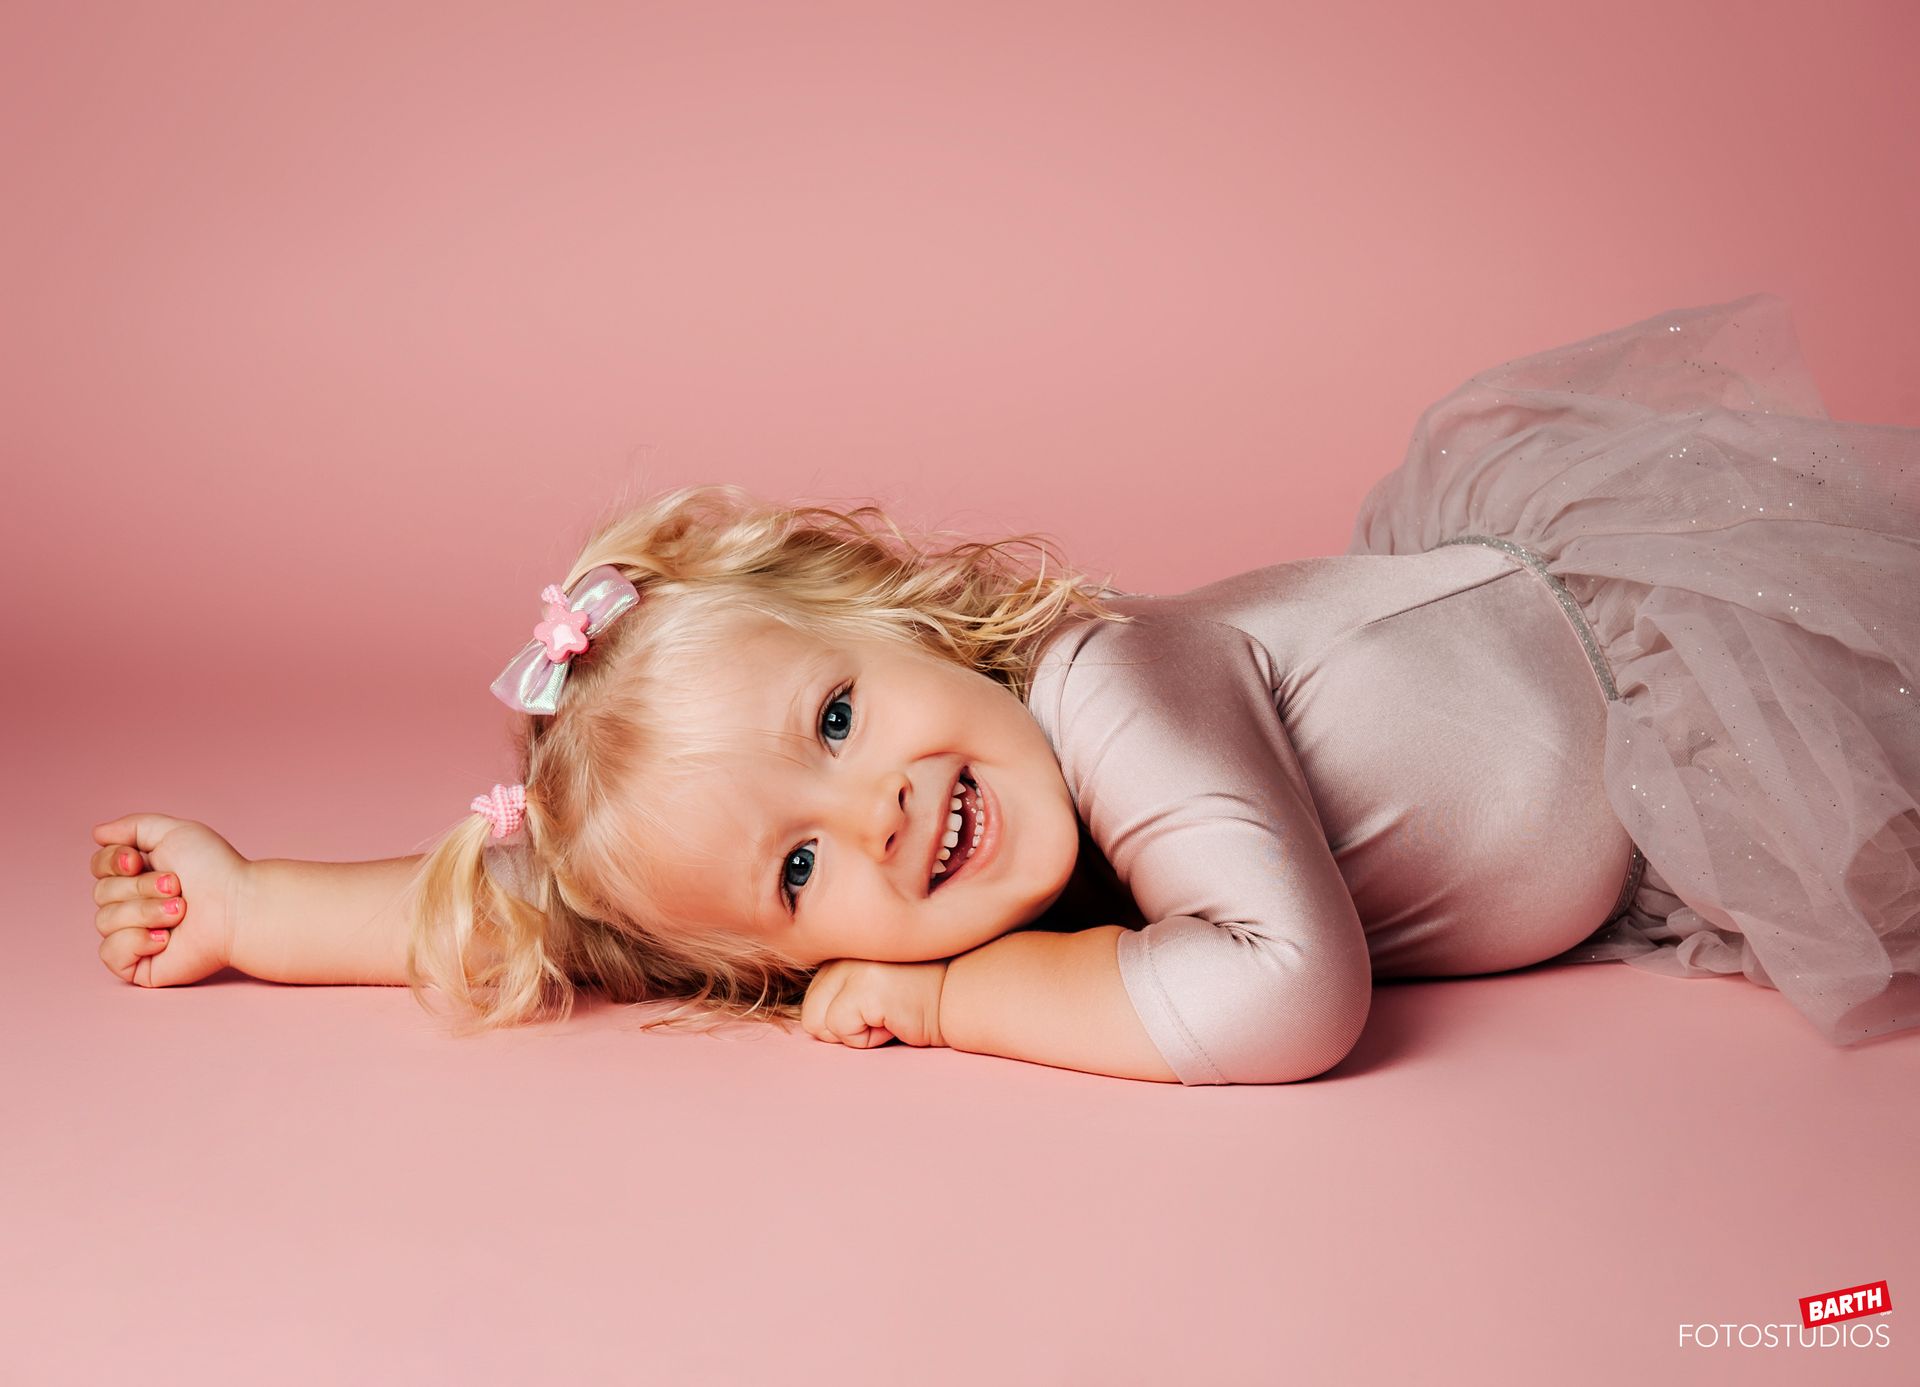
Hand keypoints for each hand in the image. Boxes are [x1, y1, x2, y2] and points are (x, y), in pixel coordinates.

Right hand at [90, 813, 249, 987]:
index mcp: (139, 875)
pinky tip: (166, 939)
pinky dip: (136, 942)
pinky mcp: (139, 965)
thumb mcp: (174, 832)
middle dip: (140, 888)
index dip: (112, 862)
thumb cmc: (215, 869)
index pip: (98, 867)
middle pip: (100, 893)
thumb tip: (97, 834)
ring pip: (104, 921)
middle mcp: (134, 905)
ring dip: (146, 912)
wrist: (238, 908)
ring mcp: (135, 936)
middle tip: (177, 888)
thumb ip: (133, 826)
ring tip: (182, 912)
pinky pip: (109, 952)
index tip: (138, 860)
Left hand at [801, 959, 949, 1048]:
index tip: (882, 1004)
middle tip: (886, 1012)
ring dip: (855, 1033)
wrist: (970, 992)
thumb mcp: (876, 980)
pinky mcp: (865, 987)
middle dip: (845, 1027)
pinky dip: (869, 1039)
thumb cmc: (927, 995)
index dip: (846, 1016)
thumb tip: (811, 1021)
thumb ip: (844, 987)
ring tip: (890, 1014)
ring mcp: (853, 966)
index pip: (814, 998)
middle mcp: (845, 950)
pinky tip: (897, 1020)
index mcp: (846, 946)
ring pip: (819, 1023)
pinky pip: (841, 1030)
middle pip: (810, 1012)